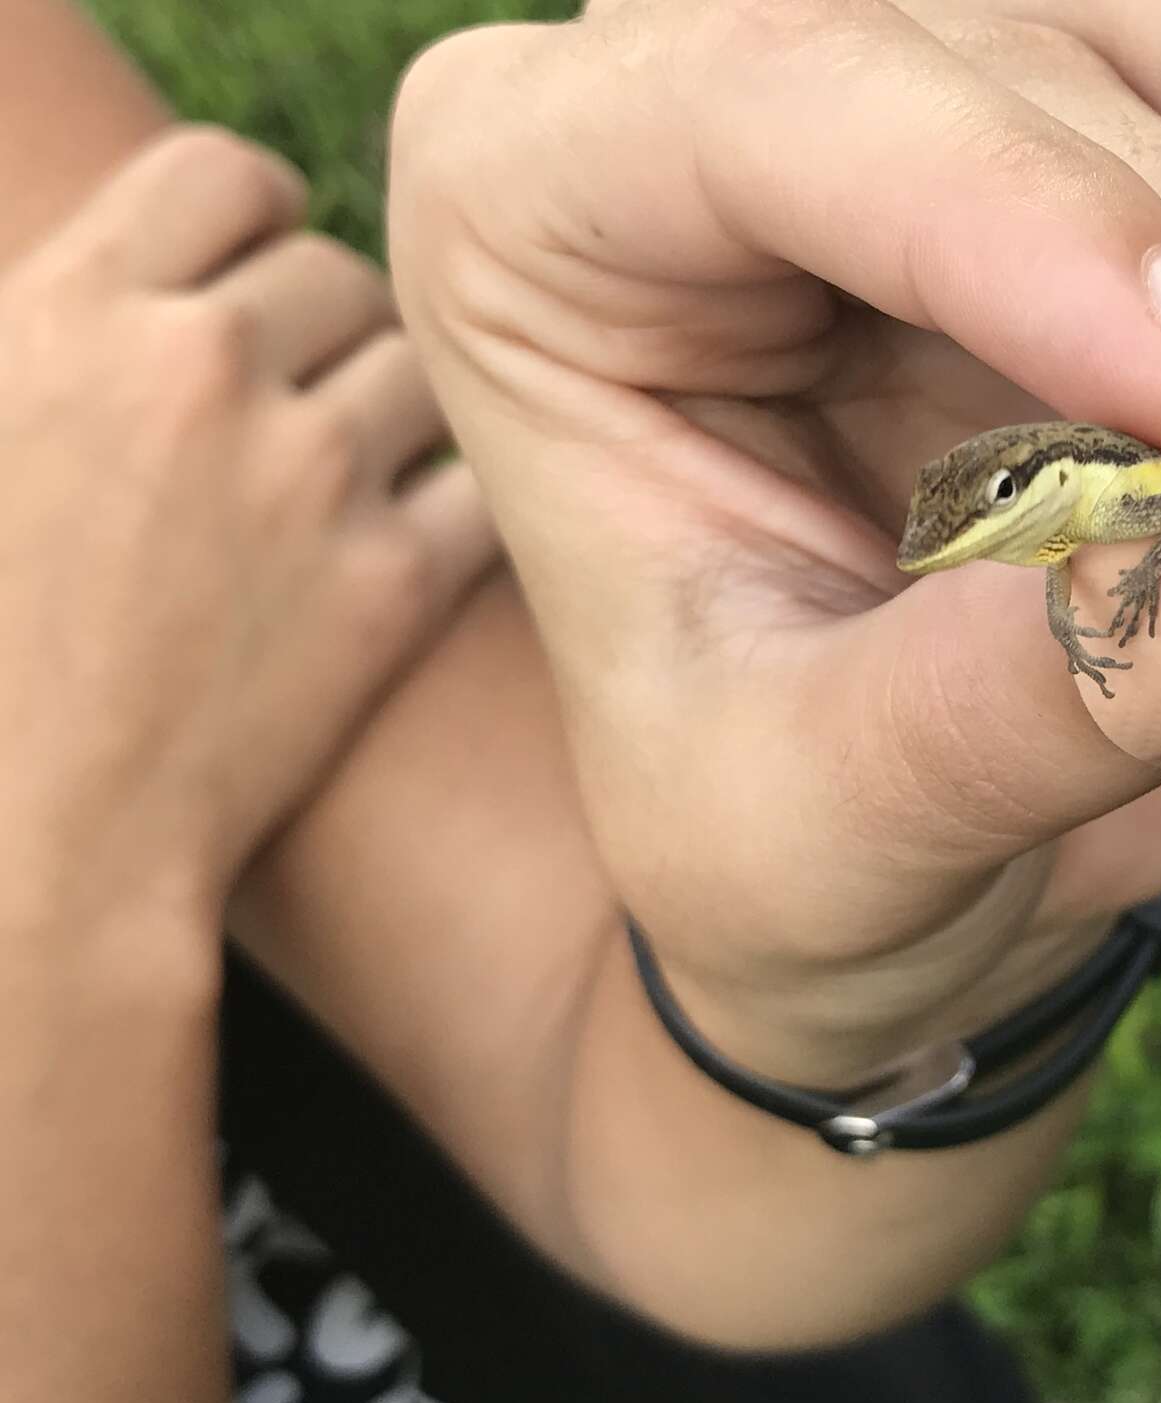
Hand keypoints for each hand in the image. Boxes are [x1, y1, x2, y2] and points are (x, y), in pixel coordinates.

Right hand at [0, 126, 494, 932]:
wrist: (28, 835)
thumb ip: (47, 333)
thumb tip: (110, 306)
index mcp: (70, 309)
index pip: (225, 174)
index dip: (253, 213)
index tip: (255, 263)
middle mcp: (199, 369)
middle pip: (339, 276)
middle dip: (325, 328)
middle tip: (300, 394)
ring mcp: (311, 477)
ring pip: (422, 373)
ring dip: (398, 411)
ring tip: (349, 474)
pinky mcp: (396, 586)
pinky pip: (480, 487)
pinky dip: (458, 506)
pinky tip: (412, 542)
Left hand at [387, 0, 1160, 1083]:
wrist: (891, 854)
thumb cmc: (785, 842)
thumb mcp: (837, 829)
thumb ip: (1031, 714)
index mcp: (539, 221)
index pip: (783, 98)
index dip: (1042, 214)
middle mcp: (713, 89)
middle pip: (1029, 6)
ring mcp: (930, 69)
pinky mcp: (1116, 113)